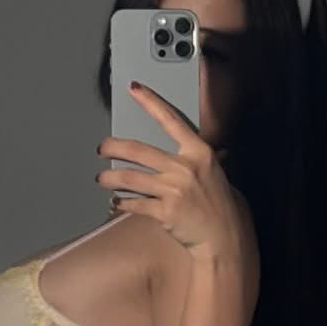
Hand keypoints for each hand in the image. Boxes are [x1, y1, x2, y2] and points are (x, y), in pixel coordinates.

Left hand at [97, 83, 245, 258]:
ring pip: (130, 178)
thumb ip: (205, 159)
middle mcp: (185, 167)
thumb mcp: (217, 173)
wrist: (224, 236)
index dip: (150, 102)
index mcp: (199, 152)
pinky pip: (135, 203)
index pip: (171, 120)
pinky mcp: (165, 211)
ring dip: (110, 178)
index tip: (134, 89)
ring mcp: (174, 190)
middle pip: (138, 150)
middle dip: (113, 147)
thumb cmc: (221, 204)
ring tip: (101, 179)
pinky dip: (121, 203)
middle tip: (102, 149)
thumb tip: (211, 148)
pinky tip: (115, 202)